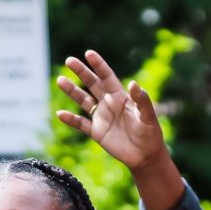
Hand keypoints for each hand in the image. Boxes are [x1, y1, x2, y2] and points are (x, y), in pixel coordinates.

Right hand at [56, 52, 165, 172]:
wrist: (146, 156)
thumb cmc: (151, 134)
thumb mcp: (148, 116)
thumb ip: (142, 101)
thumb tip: (134, 83)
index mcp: (121, 96)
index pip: (107, 77)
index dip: (99, 65)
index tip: (89, 53)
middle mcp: (109, 103)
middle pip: (92, 84)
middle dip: (81, 72)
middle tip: (69, 60)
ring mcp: (101, 117)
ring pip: (83, 101)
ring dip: (72, 91)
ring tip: (60, 80)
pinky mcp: (97, 132)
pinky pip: (81, 124)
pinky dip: (70, 120)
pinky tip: (60, 114)